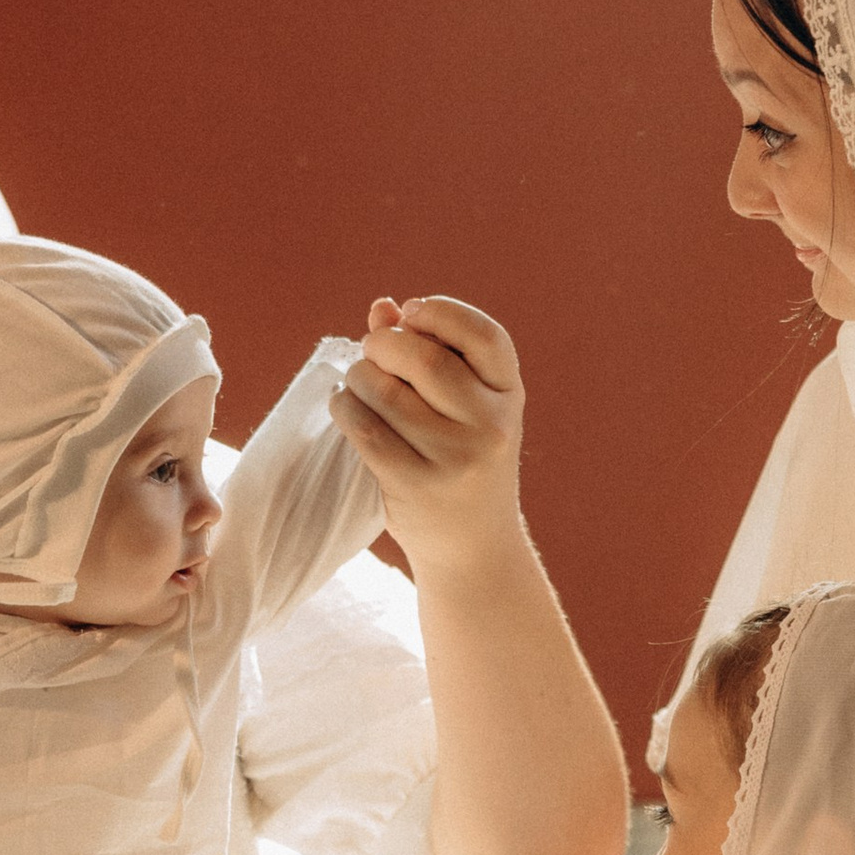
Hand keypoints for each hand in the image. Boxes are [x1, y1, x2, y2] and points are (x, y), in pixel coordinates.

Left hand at [334, 298, 525, 581]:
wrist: (473, 547)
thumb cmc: (463, 460)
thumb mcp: (465, 407)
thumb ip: (429, 352)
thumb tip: (382, 307)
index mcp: (510, 395)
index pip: (484, 336)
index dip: (442, 312)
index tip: (411, 312)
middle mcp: (491, 425)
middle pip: (425, 359)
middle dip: (384, 343)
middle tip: (371, 350)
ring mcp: (455, 457)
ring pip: (385, 391)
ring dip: (358, 375)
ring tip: (357, 381)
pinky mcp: (416, 483)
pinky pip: (364, 428)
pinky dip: (344, 407)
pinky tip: (346, 406)